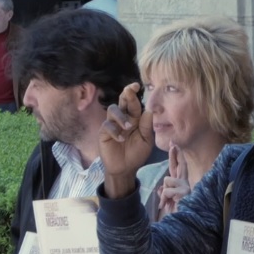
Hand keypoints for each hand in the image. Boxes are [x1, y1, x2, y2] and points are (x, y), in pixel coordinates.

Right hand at [100, 83, 155, 198]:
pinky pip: (107, 125)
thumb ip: (147, 127)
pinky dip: (115, 130)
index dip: (135, 94)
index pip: (135, 104)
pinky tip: (121, 138)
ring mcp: (112, 124)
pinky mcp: (104, 132)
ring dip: (121, 116)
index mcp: (135, 119)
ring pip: (113, 110)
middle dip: (126, 95)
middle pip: (122, 102)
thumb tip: (149, 110)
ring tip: (129, 127)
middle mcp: (123, 118)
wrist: (125, 168)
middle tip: (130, 90)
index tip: (137, 85)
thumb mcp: (146, 141)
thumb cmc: (136, 153)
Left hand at [157, 145, 191, 216]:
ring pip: (167, 180)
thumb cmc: (176, 212)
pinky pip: (166, 191)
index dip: (175, 155)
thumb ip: (164, 192)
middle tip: (173, 142)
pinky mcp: (184, 193)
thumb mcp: (167, 201)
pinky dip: (164, 199)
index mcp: (181, 184)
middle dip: (175, 154)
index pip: (177, 166)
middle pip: (179, 164)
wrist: (183, 223)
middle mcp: (185, 183)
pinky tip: (169, 205)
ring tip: (167, 203)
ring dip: (164, 193)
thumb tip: (160, 188)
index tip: (173, 143)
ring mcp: (186, 187)